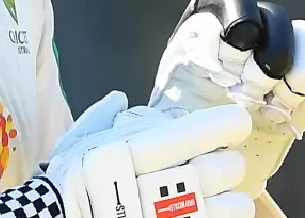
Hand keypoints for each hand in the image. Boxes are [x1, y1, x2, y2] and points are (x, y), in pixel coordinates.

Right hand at [0, 91, 255, 217]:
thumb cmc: (67, 185)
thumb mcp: (77, 143)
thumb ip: (101, 117)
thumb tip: (120, 98)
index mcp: (128, 153)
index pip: (189, 135)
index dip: (223, 126)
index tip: (238, 123)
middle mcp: (151, 186)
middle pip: (217, 170)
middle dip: (227, 165)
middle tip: (224, 164)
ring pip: (230, 207)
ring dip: (234, 199)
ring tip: (228, 195)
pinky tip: (219, 212)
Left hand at [147, 0, 304, 200]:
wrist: (205, 166)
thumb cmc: (176, 137)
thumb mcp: (161, 117)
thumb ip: (168, 101)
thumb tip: (155, 100)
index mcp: (205, 37)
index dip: (239, 10)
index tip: (236, 42)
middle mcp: (247, 42)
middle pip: (276, 16)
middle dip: (277, 46)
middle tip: (264, 81)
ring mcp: (280, 63)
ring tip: (291, 93)